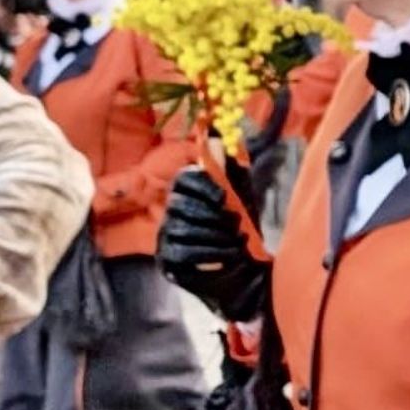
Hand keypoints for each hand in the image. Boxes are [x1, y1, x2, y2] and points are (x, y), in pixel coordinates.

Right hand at [159, 168, 268, 321]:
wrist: (244, 268)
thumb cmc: (241, 228)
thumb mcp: (243, 198)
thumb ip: (234, 172)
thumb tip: (224, 141)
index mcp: (187, 193)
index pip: (184, 180)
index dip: (201, 186)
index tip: (222, 196)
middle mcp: (170, 212)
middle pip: (182, 205)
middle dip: (213, 214)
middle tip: (238, 223)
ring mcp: (165, 237)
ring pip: (184, 229)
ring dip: (216, 235)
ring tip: (238, 239)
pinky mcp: (167, 260)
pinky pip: (184, 252)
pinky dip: (211, 253)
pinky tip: (231, 254)